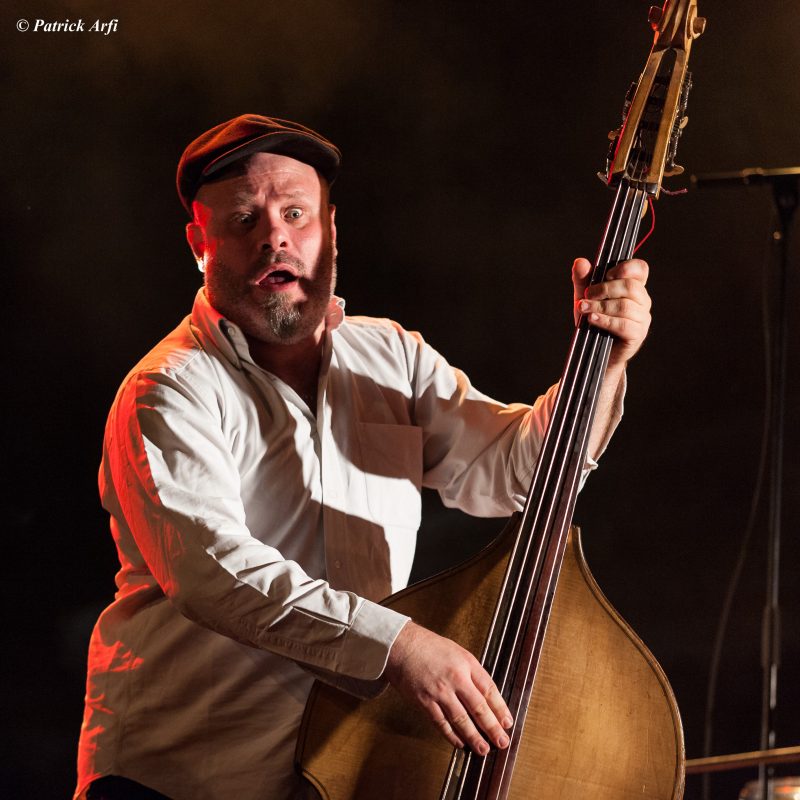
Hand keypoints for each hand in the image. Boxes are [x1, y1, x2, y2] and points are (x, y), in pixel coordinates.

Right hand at [384, 621, 512, 754]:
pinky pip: (441, 723)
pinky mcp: (424, 701)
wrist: (402, 645)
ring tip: (483, 749)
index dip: (500, 709)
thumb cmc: (430, 647)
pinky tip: (460, 743)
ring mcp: (439, 691)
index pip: (489, 690)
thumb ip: (472, 673)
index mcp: (467, 664)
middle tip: (502, 742)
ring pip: (461, 719)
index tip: (507, 723)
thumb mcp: (458, 652)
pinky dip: (452, 736)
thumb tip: (486, 696)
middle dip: (492, 728)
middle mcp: (455, 678)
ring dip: (474, 737)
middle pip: (478, 708)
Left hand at [572, 257, 651, 368]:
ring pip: (625, 306)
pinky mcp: (637, 334)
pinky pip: (624, 325)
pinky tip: (593, 319)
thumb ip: (583, 279)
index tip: (606, 274)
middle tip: (587, 295)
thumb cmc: (594, 320)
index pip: (640, 269)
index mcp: (634, 287)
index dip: (626, 268)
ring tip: (584, 309)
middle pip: (631, 287)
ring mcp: (642, 318)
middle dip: (605, 289)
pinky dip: (606, 321)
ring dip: (601, 306)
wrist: (594, 350)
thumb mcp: (585, 297)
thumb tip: (580, 262)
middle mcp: (642, 301)